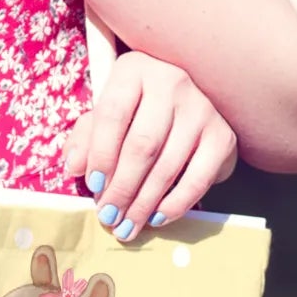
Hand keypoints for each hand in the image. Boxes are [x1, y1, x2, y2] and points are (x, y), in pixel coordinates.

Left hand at [62, 51, 238, 242]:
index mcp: (135, 70)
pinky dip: (176, 203)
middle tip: (108, 216)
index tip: (93, 186)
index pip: (113, 114)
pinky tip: (157, 217)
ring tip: (127, 225)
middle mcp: (172, 82)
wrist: (188, 104)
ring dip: (143, 203)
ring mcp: (202, 108)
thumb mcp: (106, 114)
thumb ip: (85, 138)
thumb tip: (74, 167)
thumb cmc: (137, 110)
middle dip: (122, 188)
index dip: (100, 154)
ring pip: (167, 165)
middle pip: (142, 145)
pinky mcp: (223, 136)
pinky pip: (198, 178)